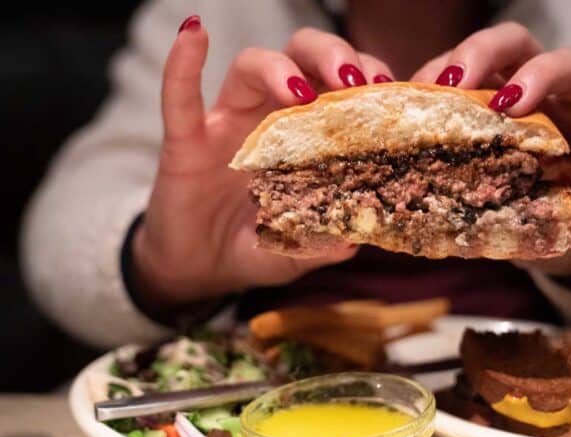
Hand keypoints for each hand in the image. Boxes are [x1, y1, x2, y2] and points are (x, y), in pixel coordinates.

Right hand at [133, 20, 394, 304]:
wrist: (200, 268)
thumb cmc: (259, 246)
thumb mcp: (299, 247)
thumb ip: (323, 243)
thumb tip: (352, 241)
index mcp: (311, 136)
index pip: (345, 87)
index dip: (369, 77)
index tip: (390, 87)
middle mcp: (274, 117)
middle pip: (304, 57)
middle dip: (332, 57)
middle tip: (352, 80)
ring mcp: (229, 123)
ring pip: (251, 66)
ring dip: (278, 67)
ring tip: (298, 90)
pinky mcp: (186, 140)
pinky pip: (180, 97)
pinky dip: (182, 66)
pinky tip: (194, 36)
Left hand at [412, 22, 570, 275]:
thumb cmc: (545, 221)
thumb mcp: (498, 213)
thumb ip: (466, 202)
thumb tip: (417, 210)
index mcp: (507, 112)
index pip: (473, 72)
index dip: (444, 72)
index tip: (418, 90)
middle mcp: (548, 101)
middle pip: (516, 49)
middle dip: (481, 54)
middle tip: (456, 83)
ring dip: (540, 73)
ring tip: (514, 100)